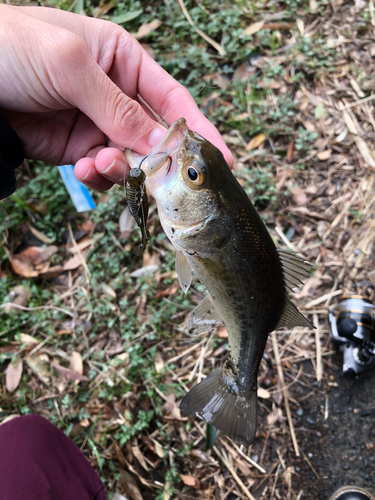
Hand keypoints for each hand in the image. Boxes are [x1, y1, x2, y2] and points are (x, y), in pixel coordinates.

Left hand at [0, 5, 232, 190]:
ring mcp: (96, 124)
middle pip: (154, 135)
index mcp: (122, 60)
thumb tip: (163, 143)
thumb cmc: (13, 48)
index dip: (197, 127)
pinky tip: (85, 169)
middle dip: (158, 158)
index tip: (220, 157)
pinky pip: (103, 170)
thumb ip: (118, 108)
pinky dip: (100, 176)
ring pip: (130, 158)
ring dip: (122, 169)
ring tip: (100, 164)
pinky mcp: (77, 149)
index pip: (172, 98)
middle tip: (164, 179)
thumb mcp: (71, 67)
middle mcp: (114, 94)